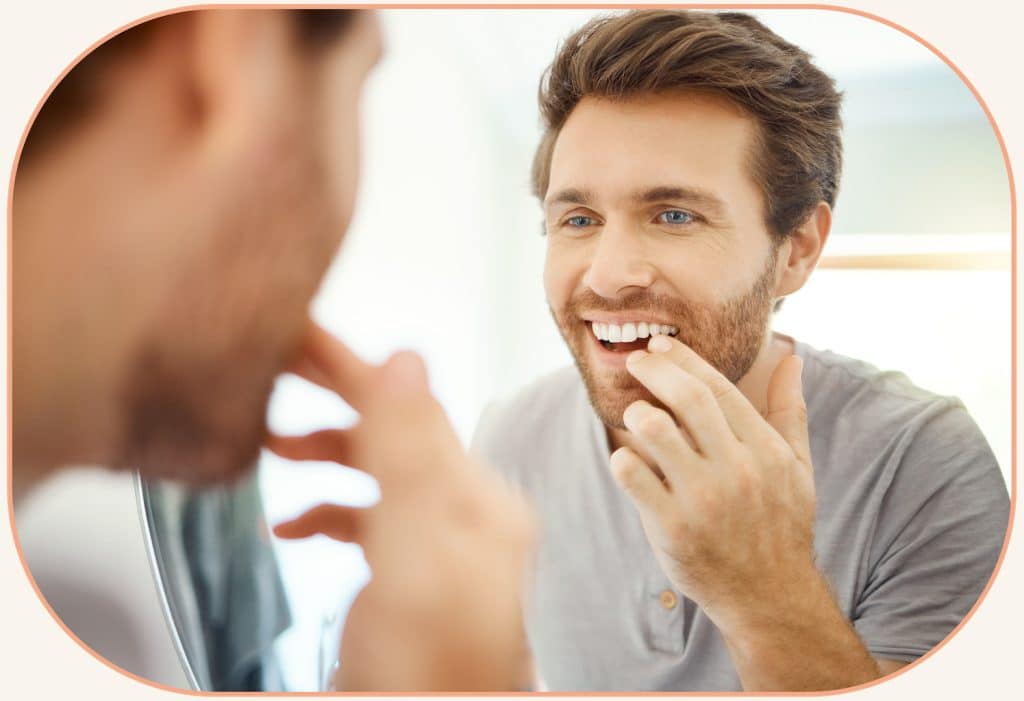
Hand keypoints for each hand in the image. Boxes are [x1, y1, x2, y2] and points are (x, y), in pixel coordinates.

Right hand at [268, 323, 534, 690]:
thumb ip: (409, 458)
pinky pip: (366, 522)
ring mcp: (437, 548)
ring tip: (270, 443)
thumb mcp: (416, 558)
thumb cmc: (434, 673)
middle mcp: (465, 516)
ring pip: (375, 472)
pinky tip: (292, 523)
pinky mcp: (409, 579)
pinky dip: (326, 511)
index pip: (407, 406)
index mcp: (477, 500)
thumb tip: (406, 358)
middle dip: (329, 397)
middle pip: (391, 430)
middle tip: (269, 368)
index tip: (292, 330)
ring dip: (324, 451)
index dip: (345, 364)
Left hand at [612, 335, 815, 630]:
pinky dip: (623, 459)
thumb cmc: (781, 525)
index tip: (659, 346)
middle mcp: (736, 469)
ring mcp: (703, 499)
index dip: (684, 359)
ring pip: (655, 430)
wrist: (768, 596)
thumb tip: (792, 359)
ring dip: (637, 413)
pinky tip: (627, 459)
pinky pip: (632, 475)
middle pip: (687, 398)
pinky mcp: (671, 527)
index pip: (718, 387)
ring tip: (634, 414)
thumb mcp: (797, 467)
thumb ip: (790, 411)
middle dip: (654, 370)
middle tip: (634, 361)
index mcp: (765, 450)